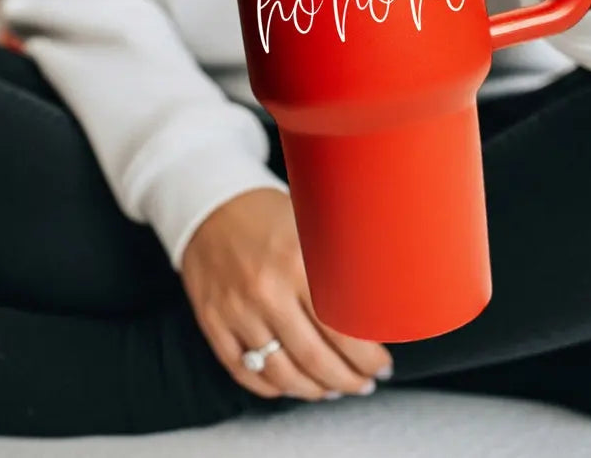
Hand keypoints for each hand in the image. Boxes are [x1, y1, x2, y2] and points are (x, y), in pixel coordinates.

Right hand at [179, 189, 392, 400]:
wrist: (208, 201)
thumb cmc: (267, 211)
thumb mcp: (309, 222)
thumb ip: (337, 260)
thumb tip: (378, 297)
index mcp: (296, 262)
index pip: (341, 329)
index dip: (367, 358)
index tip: (381, 365)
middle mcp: (266, 290)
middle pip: (315, 360)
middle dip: (347, 380)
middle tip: (363, 383)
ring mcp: (236, 311)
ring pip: (282, 374)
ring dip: (314, 390)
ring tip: (333, 388)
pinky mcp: (213, 323)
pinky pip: (245, 372)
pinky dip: (274, 386)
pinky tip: (292, 383)